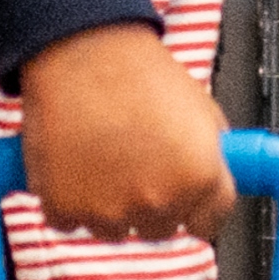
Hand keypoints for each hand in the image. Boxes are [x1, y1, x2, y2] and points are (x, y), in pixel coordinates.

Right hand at [16, 25, 232, 241]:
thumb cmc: (138, 71)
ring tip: (102, 156)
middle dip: (151, 204)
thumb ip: (214, 159)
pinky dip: (69, 200)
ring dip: (109, 205)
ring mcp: (109, 210)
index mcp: (200, 178)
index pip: (209, 224)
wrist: (82, 48)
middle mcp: (158, 202)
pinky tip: (74, 162)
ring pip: (115, 230)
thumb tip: (214, 185)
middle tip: (135, 163)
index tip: (184, 197)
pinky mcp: (64, 207)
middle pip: (161, 229)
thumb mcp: (203, 110)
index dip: (196, 206)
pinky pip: (70, 221)